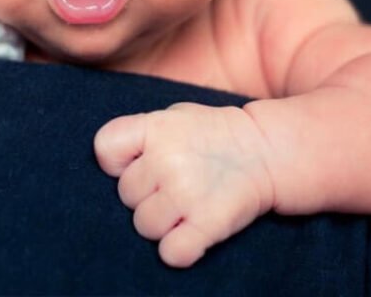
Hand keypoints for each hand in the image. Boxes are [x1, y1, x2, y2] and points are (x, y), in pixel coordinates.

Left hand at [94, 102, 275, 267]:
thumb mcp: (174, 117)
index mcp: (155, 127)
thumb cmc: (210, 135)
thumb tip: (111, 164)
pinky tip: (191, 233)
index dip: (117, 163)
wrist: (264, 149)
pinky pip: (171, 252)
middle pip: (126, 195)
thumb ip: (141, 134)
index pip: (105, 148)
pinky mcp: (206, 224)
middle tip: (172, 186)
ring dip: (161, 223)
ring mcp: (186, 192)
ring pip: (144, 226)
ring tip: (184, 207)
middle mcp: (167, 159)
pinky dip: (178, 249)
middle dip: (145, 195)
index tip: (138, 164)